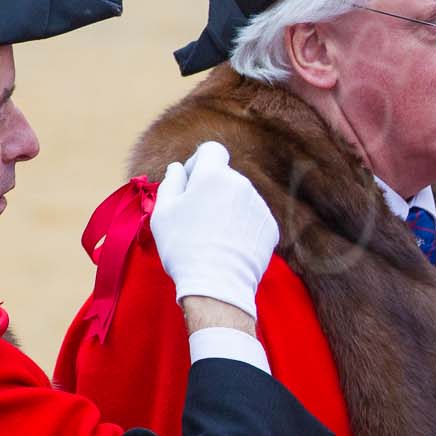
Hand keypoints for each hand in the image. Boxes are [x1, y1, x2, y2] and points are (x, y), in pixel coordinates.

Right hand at [150, 142, 278, 320]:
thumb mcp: (163, 212)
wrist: (217, 284)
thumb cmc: (183, 246)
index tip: (189, 183)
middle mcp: (243, 185)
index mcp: (214, 175)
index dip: (198, 163)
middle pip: (225, 178)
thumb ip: (171, 183)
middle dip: (211, 190)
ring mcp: (260, 206)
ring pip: (240, 199)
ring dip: (227, 209)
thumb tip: (177, 168)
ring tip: (212, 238)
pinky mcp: (271, 228)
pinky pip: (253, 219)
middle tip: (195, 219)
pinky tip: (228, 248)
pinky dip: (242, 227)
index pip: (211, 150)